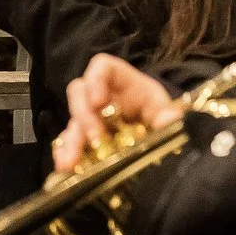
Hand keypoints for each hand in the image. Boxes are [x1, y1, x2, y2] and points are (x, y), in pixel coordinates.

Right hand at [53, 54, 181, 172]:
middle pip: (80, 93)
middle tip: (95, 137)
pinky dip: (66, 154)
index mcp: (122, 82)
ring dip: (71, 141)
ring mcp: (92, 119)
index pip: (102, 67)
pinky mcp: (87, 140)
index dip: (95, 80)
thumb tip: (169, 120)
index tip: (98, 101)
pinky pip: (70, 143)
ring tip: (70, 162)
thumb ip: (169, 114)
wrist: (161, 131)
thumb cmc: (160, 111)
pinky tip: (65, 167)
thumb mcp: (166, 110)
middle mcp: (101, 97)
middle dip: (84, 115)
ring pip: (73, 122)